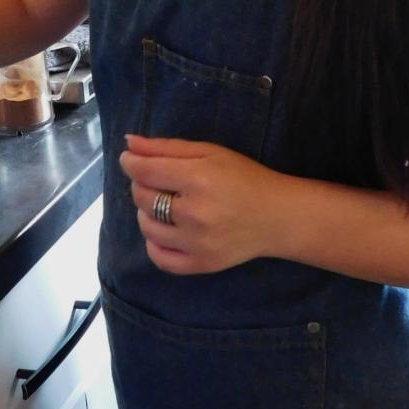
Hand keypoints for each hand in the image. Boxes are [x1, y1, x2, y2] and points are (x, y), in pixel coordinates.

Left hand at [118, 134, 285, 274]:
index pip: (145, 172)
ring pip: (146, 226)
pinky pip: (158, 257)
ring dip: (146, 212)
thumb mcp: (210, 152)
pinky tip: (166, 230)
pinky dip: (154, 243)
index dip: (130, 162)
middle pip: (142, 197)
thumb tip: (128, 143)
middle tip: (159, 180)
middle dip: (142, 184)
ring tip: (166, 205)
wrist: (279, 217)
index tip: (130, 159)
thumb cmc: (245, 177)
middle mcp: (195, 213)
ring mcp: (197, 243)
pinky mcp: (200, 264)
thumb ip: (166, 147)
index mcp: (199, 178)